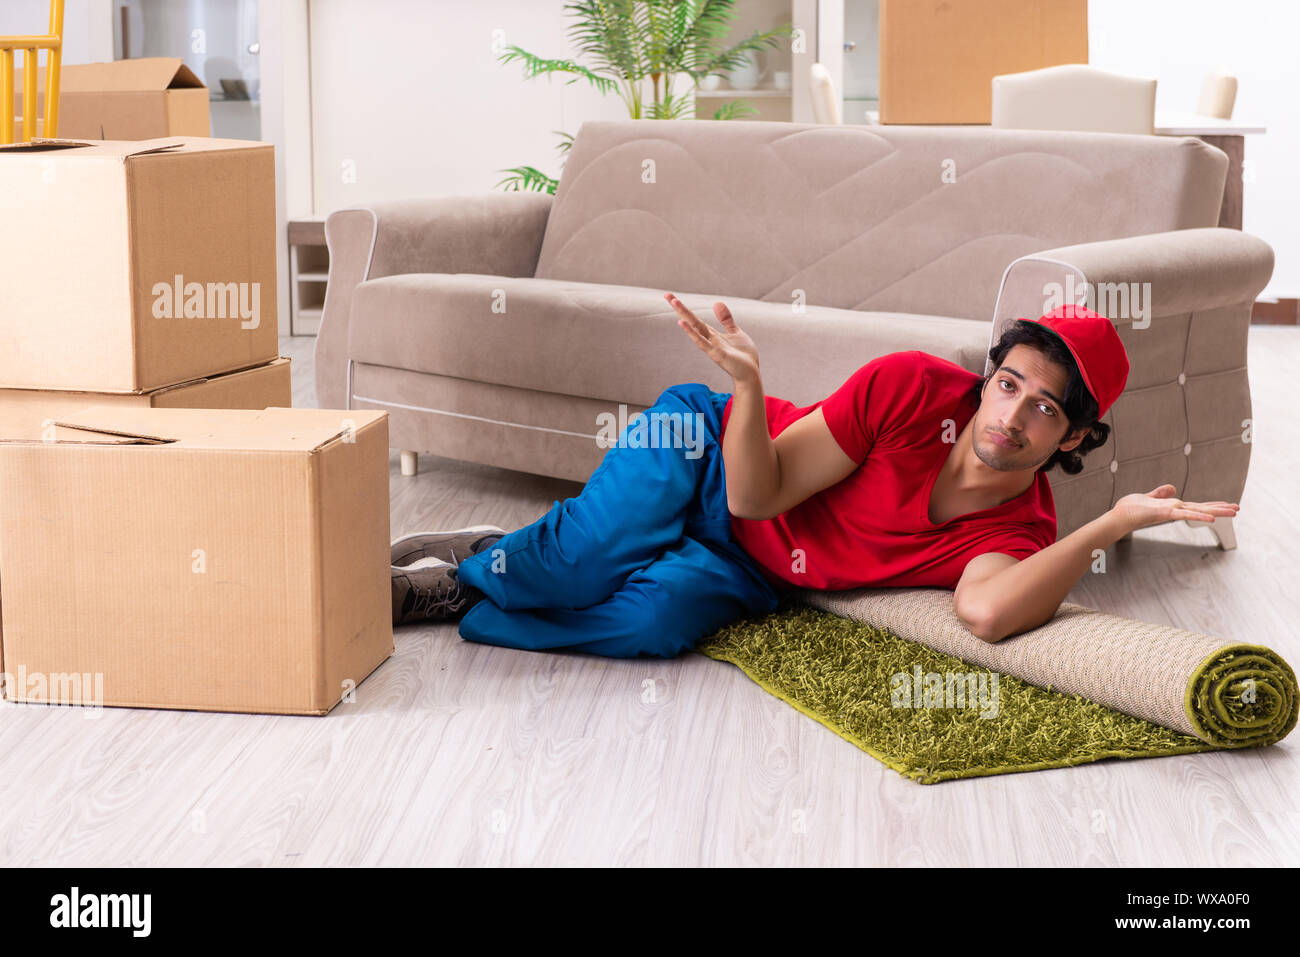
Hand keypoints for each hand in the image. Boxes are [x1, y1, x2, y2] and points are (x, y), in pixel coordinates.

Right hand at [665, 292, 759, 385]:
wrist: (750, 374)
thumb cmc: (743, 356)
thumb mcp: (735, 332)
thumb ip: (726, 319)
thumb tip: (717, 302)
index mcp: (712, 334)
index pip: (695, 319)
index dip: (685, 308)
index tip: (672, 297)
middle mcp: (709, 339)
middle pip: (692, 321)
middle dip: (680, 308)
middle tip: (667, 295)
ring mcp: (711, 347)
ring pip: (695, 329)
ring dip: (685, 316)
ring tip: (674, 302)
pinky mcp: (717, 354)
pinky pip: (703, 342)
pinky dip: (693, 333)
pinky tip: (683, 324)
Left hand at [1112, 484, 1239, 532]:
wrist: (1119, 517)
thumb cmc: (1130, 509)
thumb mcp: (1148, 497)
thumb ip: (1160, 493)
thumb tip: (1172, 488)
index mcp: (1173, 506)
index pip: (1196, 505)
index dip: (1212, 504)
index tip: (1227, 504)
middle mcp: (1175, 509)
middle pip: (1201, 508)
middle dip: (1220, 508)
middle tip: (1238, 509)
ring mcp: (1171, 512)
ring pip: (1197, 510)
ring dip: (1216, 511)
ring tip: (1233, 512)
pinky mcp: (1164, 513)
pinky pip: (1183, 514)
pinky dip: (1197, 516)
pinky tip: (1211, 518)